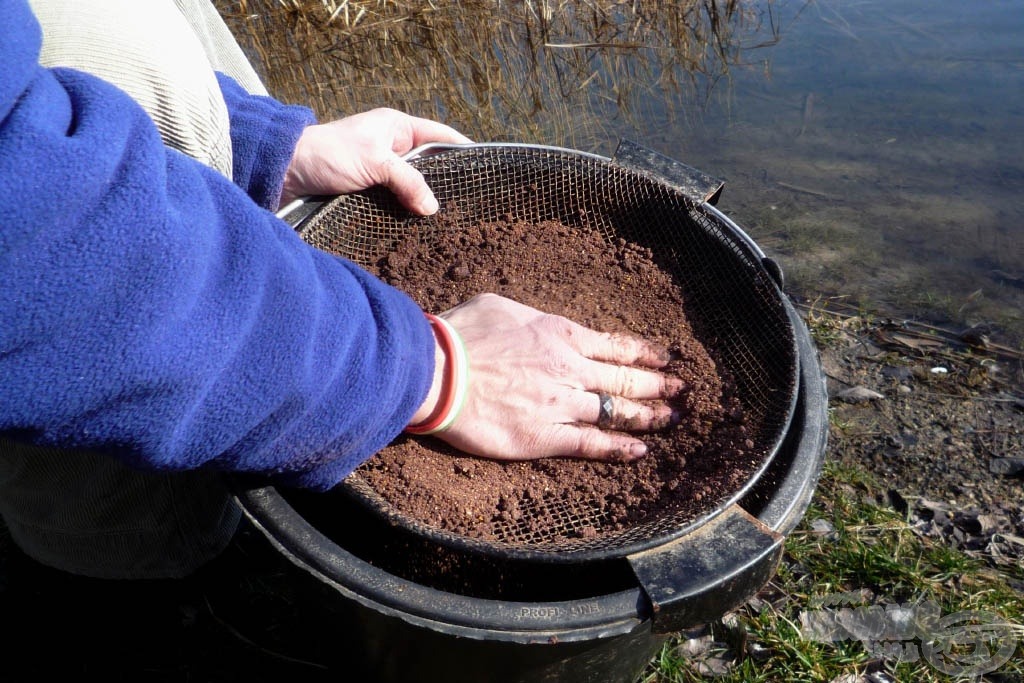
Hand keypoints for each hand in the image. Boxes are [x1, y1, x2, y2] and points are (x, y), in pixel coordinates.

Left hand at [280, 108, 470, 213]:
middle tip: (470, 206)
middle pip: (430, 166)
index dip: (464, 150)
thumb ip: (408, 182)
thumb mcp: (374, 163)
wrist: (283, 172)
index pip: (441, 135)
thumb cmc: (327, 155)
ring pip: (412, 188)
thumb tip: (433, 208)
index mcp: (397, 127)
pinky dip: (405, 213)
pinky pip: (395, 202)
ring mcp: (379, 171)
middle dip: (446, 184)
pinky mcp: (367, 192)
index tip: (486, 169)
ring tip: (450, 223)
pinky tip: (419, 229)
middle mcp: (391, 147)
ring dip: (423, 203)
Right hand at [409, 294, 683, 462]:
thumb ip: (530, 318)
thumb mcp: (499, 306)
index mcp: (559, 334)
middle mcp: (568, 369)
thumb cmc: (459, 334)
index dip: (644, 353)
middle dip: (657, 384)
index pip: (614, 345)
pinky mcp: (543, 436)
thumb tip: (537, 324)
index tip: (666, 358)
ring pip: (615, 411)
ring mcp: (559, 404)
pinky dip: (617, 448)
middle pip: (624, 378)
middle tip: (681, 390)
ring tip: (671, 419)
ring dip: (647, 416)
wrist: (435, 371)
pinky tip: (639, 451)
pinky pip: (590, 444)